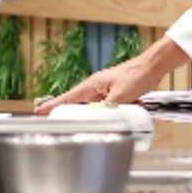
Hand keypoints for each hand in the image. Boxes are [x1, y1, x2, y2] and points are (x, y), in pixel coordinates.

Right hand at [34, 36, 190, 114]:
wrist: (153, 67)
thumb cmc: (136, 75)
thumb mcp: (121, 96)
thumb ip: (107, 110)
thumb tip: (97, 121)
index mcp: (92, 86)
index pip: (67, 98)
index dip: (52, 107)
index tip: (38, 113)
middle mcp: (95, 89)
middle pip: (78, 107)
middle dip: (73, 116)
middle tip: (60, 125)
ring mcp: (105, 93)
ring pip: (95, 110)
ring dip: (98, 116)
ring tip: (95, 120)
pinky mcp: (115, 96)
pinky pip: (108, 109)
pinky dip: (112, 113)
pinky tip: (120, 113)